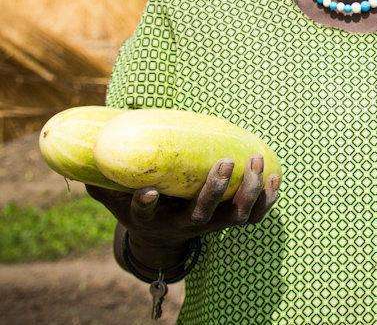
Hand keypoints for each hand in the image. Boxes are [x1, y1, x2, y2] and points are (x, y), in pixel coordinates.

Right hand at [86, 154, 279, 253]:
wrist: (164, 237)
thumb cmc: (140, 207)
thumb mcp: (117, 198)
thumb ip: (103, 183)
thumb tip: (81, 161)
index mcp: (152, 218)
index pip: (144, 213)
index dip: (146, 204)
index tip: (148, 192)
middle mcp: (184, 224)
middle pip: (202, 215)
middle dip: (214, 190)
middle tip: (224, 161)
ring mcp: (211, 225)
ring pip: (236, 216)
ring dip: (248, 191)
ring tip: (255, 161)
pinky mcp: (230, 220)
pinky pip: (255, 215)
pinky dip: (266, 198)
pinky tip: (274, 176)